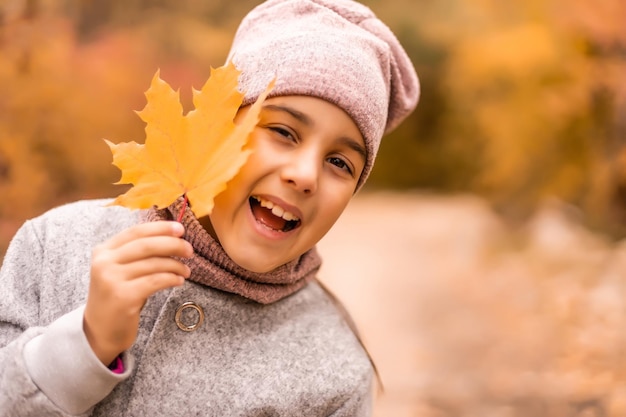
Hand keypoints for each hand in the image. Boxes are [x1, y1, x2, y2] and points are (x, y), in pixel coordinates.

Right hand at [84, 221, 192, 365]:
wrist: (99, 332)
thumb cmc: (118, 297)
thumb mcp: (120, 270)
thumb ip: (137, 253)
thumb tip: (173, 236)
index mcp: (103, 251)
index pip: (136, 231)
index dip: (160, 228)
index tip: (180, 229)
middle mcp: (104, 262)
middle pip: (146, 245)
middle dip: (172, 244)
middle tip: (189, 250)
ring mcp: (111, 279)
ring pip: (154, 264)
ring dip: (176, 265)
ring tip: (186, 271)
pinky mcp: (123, 297)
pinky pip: (155, 281)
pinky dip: (171, 278)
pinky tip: (179, 281)